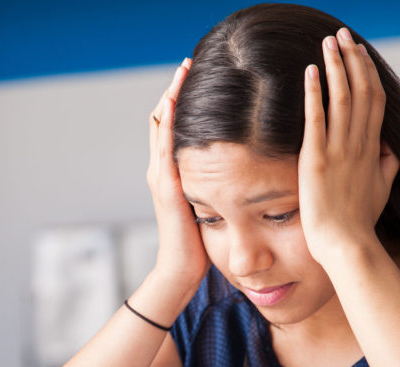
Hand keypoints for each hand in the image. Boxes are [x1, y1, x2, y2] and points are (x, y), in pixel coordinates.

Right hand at [146, 58, 209, 295]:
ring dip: (170, 97)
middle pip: (164, 118)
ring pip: (161, 126)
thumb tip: (238, 171)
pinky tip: (176, 101)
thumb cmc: (200, 247)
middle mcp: (163, 171)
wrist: (181, 272)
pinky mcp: (166, 187)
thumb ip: (218, 187)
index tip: (198, 77)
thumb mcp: (211, 207)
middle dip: (175, 89)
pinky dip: (169, 122)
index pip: (176, 129)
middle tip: (188, 62)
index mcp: (174, 174)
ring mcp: (161, 177)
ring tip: (182, 70)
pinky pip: (165, 147)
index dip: (184, 102)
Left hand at [297, 29, 399, 264]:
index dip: (368, 73)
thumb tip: (392, 152)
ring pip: (342, 98)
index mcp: (374, 149)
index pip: (375, 100)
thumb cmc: (360, 223)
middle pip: (361, 91)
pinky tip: (310, 72)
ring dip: (336, 66)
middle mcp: (360, 144)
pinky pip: (316, 120)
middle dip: (353, 59)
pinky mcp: (318, 161)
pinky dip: (314, 93)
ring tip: (328, 42)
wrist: (348, 246)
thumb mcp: (381, 191)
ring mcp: (340, 151)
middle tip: (343, 34)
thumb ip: (388, 167)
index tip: (361, 52)